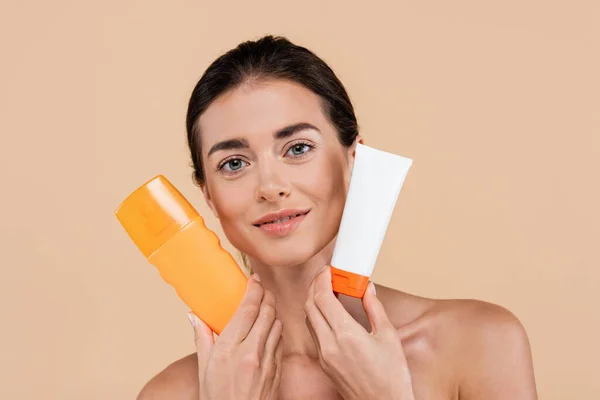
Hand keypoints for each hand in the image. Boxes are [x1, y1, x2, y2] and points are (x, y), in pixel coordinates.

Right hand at [189, 274, 282, 399]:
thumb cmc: (217, 399)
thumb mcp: (204, 369)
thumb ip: (202, 339)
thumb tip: (194, 317)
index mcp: (228, 348)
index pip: (247, 309)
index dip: (254, 289)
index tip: (254, 279)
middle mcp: (250, 351)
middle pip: (266, 312)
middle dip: (266, 296)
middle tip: (262, 289)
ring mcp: (266, 361)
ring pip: (277, 324)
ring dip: (273, 312)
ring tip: (267, 306)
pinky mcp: (276, 370)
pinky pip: (280, 342)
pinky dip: (277, 330)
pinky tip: (271, 329)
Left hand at [304, 266, 414, 399]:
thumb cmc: (391, 376)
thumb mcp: (388, 336)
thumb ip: (374, 307)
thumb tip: (366, 287)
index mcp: (346, 334)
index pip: (322, 297)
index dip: (322, 278)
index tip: (329, 269)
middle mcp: (329, 344)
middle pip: (309, 305)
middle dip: (314, 286)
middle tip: (326, 276)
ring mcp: (323, 355)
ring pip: (308, 319)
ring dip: (314, 301)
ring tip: (328, 291)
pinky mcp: (323, 362)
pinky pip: (313, 333)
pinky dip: (317, 316)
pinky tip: (330, 312)